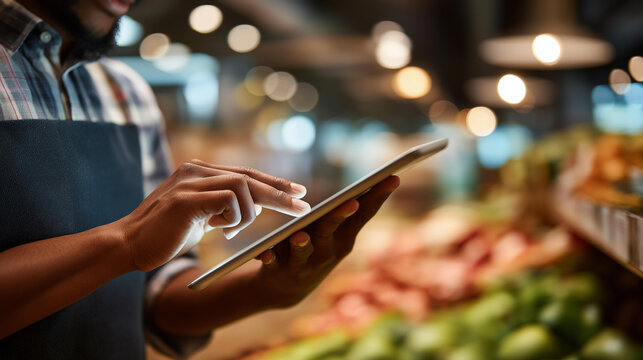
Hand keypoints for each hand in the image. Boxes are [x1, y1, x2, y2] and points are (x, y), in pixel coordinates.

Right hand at [116, 160, 309, 271]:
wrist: (129, 245)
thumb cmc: (167, 234)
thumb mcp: (202, 217)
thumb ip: (224, 207)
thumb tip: (255, 206)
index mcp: (200, 172)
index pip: (245, 174)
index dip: (273, 184)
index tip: (297, 193)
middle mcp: (196, 170)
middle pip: (249, 176)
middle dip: (279, 193)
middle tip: (303, 205)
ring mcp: (189, 181)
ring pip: (241, 186)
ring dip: (248, 213)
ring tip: (232, 230)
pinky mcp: (185, 198)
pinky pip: (227, 200)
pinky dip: (233, 217)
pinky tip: (220, 229)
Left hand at [251, 176, 399, 307]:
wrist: (287, 289)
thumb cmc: (316, 250)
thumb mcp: (336, 234)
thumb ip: (348, 214)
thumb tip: (373, 181)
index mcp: (344, 239)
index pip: (364, 214)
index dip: (378, 197)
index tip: (393, 177)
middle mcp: (328, 252)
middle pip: (333, 230)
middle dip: (340, 216)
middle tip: (350, 201)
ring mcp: (304, 264)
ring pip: (304, 251)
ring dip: (302, 244)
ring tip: (300, 236)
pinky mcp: (280, 272)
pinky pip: (273, 264)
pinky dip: (270, 258)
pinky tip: (265, 254)